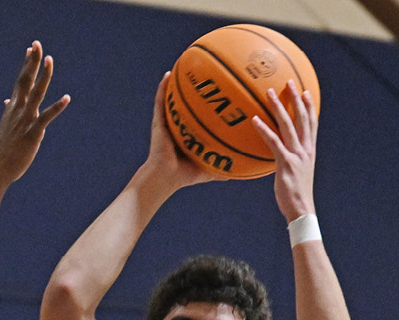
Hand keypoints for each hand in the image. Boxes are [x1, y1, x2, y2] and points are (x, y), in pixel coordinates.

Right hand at [0, 41, 69, 183]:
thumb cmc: (2, 150)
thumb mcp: (5, 127)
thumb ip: (8, 113)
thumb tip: (7, 102)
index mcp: (13, 108)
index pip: (20, 82)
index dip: (26, 65)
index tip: (30, 49)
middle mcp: (18, 110)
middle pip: (26, 80)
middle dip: (32, 62)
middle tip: (37, 44)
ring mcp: (25, 120)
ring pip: (36, 93)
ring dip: (44, 76)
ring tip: (49, 60)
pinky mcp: (32, 133)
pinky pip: (46, 117)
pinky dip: (57, 107)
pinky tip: (66, 98)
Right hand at [141, 72, 217, 192]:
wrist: (164, 178)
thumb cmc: (184, 176)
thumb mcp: (208, 169)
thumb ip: (222, 168)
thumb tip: (239, 171)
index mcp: (191, 133)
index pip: (202, 114)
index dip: (210, 102)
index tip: (222, 90)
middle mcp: (180, 124)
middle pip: (190, 102)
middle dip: (198, 87)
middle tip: (209, 70)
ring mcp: (169, 121)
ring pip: (174, 97)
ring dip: (178, 81)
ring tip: (185, 62)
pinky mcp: (159, 122)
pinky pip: (160, 101)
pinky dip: (162, 88)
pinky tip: (168, 74)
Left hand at [250, 81, 316, 221]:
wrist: (301, 210)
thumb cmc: (295, 195)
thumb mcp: (296, 174)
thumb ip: (290, 160)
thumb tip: (278, 156)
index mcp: (309, 151)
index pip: (312, 123)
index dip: (310, 106)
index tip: (306, 91)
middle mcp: (305, 149)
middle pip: (302, 118)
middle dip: (296, 98)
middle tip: (289, 81)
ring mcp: (297, 155)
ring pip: (288, 125)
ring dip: (279, 107)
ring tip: (269, 92)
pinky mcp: (286, 163)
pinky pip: (274, 142)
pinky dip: (264, 130)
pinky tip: (254, 120)